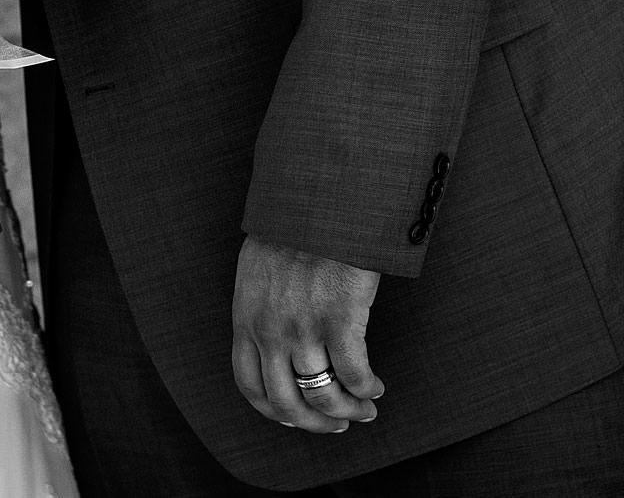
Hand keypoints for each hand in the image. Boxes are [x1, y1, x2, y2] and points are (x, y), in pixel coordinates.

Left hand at [230, 236, 383, 432]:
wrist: (318, 199)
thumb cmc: (292, 227)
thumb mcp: (257, 269)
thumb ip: (260, 307)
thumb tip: (272, 335)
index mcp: (246, 319)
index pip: (250, 385)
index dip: (273, 411)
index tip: (294, 418)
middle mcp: (270, 331)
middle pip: (287, 402)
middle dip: (314, 423)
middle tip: (336, 424)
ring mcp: (304, 328)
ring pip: (323, 395)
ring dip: (347, 410)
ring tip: (365, 408)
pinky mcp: (340, 320)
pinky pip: (354, 374)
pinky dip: (367, 389)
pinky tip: (376, 387)